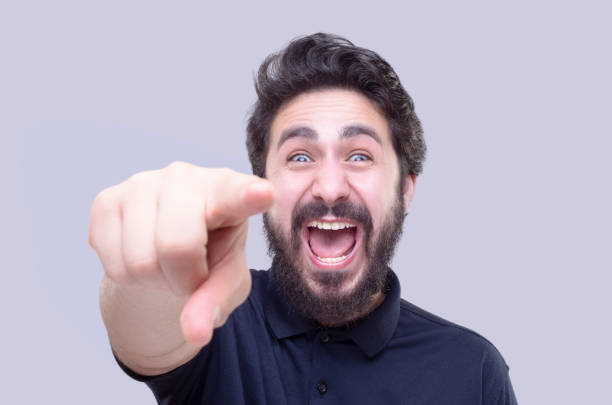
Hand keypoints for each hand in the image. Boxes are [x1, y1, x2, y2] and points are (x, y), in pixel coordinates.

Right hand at [88, 162, 273, 345]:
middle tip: (191, 275)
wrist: (163, 253)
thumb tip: (194, 332)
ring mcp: (142, 183)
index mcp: (228, 190)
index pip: (237, 193)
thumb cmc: (208, 260)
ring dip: (154, 279)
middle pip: (176, 245)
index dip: (248, 195)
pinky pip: (111, 261)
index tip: (263, 193)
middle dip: (183, 279)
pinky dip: (126, 275)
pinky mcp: (107, 199)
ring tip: (165, 263)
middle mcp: (185, 176)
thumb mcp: (226, 281)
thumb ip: (216, 302)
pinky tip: (140, 253)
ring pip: (140, 259)